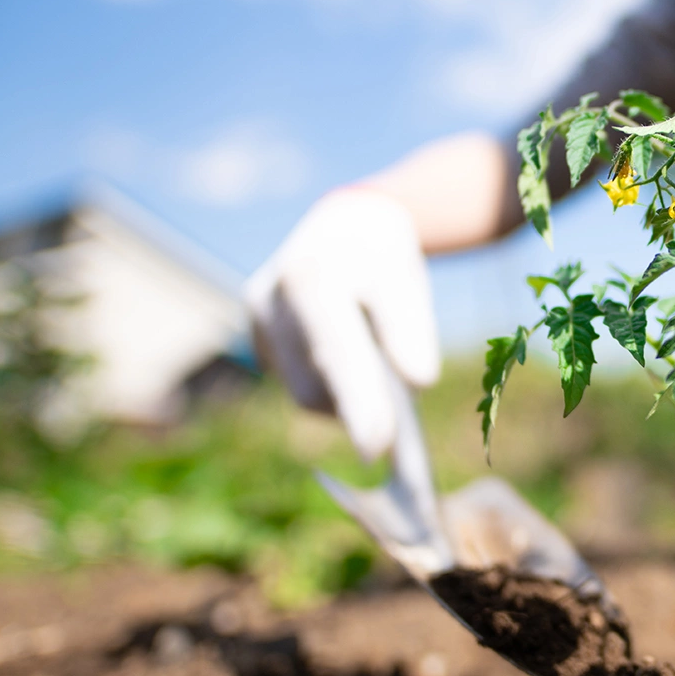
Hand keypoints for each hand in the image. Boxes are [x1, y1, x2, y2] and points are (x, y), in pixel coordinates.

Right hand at [244, 187, 439, 460]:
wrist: (344, 225)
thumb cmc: (382, 255)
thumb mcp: (407, 279)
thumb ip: (411, 327)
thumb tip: (418, 382)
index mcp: (309, 276)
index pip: (336, 352)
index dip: (360, 403)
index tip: (380, 449)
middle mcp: (269, 300)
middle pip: (316, 384)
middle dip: (362, 408)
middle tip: (399, 431)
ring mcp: (256, 322)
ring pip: (307, 393)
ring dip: (348, 398)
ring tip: (377, 369)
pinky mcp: (256, 340)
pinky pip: (299, 384)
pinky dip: (333, 388)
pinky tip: (350, 362)